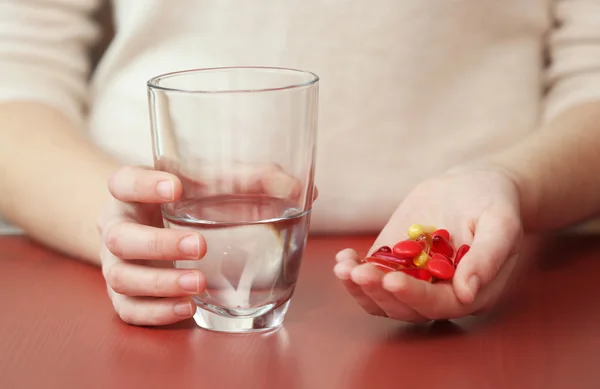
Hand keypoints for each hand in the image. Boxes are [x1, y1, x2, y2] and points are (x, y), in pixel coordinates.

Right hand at [97, 164, 313, 325]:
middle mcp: (118, 227)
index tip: (176, 186)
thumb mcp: (210, 183)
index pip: (123, 181)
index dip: (143, 184)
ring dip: (161, 284)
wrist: (150, 225)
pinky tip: (188, 308)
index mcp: (132, 192)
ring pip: (123, 278)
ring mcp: (117, 264)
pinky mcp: (124, 294)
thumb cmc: (186, 200)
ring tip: (200, 285)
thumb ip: (253, 180)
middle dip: (159, 244)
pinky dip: (157, 312)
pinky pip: (129, 310)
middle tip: (200, 246)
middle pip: (121, 238)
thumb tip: (303, 189)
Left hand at [333, 167, 522, 321]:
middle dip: (379, 291)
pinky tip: (344, 258)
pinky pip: (372, 277)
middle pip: (404, 307)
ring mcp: (413, 279)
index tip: (392, 279)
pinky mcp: (394, 264)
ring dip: (360, 287)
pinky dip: (354, 272)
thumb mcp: (501, 224)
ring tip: (344, 267)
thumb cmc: (494, 204)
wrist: (472, 186)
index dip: (414, 296)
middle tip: (359, 271)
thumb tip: (467, 292)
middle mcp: (438, 294)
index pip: (438, 305)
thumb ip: (487, 257)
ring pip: (382, 298)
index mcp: (470, 293)